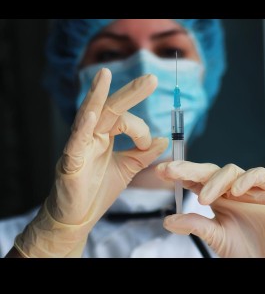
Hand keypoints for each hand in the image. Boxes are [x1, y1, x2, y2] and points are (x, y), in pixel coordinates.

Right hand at [14, 69, 167, 256]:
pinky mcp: (70, 163)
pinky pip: (76, 143)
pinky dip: (83, 128)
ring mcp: (79, 147)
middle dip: (130, 93)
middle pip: (110, 108)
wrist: (78, 218)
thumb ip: (144, 154)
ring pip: (89, 116)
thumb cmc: (97, 191)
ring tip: (104, 75)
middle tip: (152, 79)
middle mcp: (91, 136)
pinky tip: (92, 114)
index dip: (142, 129)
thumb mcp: (128, 169)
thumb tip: (164, 139)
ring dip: (98, 96)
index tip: (148, 144)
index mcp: (104, 136)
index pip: (125, 120)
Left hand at [156, 161, 264, 257]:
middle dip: (189, 169)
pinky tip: (235, 191)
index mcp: (217, 197)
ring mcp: (251, 187)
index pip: (196, 180)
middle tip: (172, 171)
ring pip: (230, 170)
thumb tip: (168, 220)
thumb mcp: (215, 235)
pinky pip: (259, 175)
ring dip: (215, 181)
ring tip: (204, 199)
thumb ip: (194, 224)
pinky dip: (246, 179)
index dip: (180, 173)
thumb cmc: (244, 250)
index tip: (161, 172)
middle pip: (209, 170)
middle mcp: (231, 189)